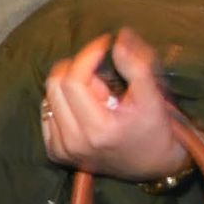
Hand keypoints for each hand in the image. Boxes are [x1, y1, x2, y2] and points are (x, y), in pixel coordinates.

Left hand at [40, 28, 191, 179]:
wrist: (155, 165)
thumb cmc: (157, 129)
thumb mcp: (153, 97)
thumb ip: (137, 66)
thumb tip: (118, 38)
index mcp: (98, 130)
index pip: (75, 80)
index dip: (87, 55)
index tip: (104, 43)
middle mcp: (74, 143)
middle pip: (56, 84)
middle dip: (79, 70)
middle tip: (104, 76)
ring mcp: (63, 150)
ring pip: (49, 96)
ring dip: (71, 86)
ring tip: (99, 96)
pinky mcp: (56, 153)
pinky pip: (46, 113)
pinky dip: (63, 102)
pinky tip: (85, 108)